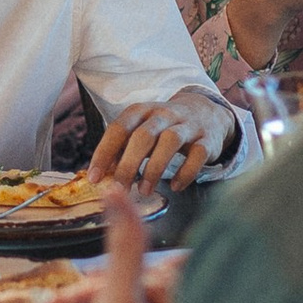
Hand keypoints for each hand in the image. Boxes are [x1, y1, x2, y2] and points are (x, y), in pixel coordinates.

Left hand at [88, 92, 228, 196]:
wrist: (206, 113)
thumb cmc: (164, 128)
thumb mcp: (141, 131)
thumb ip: (122, 150)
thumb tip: (101, 175)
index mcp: (142, 111)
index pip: (119, 128)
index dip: (105, 153)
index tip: (95, 177)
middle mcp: (164, 114)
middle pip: (143, 136)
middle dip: (128, 165)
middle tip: (119, 189)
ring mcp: (187, 125)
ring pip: (170, 141)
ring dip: (154, 168)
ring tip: (144, 190)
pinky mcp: (207, 140)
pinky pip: (198, 155)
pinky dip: (186, 172)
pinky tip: (176, 186)